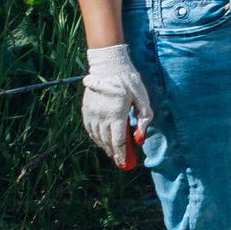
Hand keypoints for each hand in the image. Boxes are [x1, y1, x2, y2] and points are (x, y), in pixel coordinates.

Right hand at [81, 44, 151, 170]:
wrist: (108, 66)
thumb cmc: (129, 81)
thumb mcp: (142, 98)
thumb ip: (144, 118)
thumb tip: (140, 137)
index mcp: (116, 114)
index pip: (119, 141)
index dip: (122, 154)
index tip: (125, 163)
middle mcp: (102, 116)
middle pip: (107, 141)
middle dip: (114, 153)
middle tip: (120, 162)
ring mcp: (92, 113)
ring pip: (97, 137)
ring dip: (104, 147)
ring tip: (112, 153)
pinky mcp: (86, 110)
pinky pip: (89, 129)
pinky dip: (95, 138)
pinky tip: (101, 141)